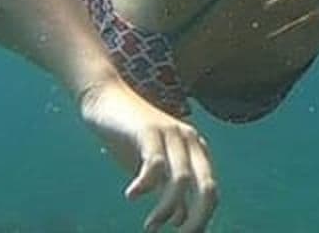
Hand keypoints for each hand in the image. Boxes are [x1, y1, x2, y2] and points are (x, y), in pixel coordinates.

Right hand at [79, 78, 217, 231]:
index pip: (211, 191)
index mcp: (197, 152)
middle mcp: (191, 142)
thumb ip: (170, 190)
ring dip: (166, 209)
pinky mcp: (150, 131)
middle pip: (207, 188)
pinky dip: (145, 185)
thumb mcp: (155, 168)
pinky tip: (132, 195)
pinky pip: (155, 164)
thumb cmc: (131, 137)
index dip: (202, 219)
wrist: (106, 98)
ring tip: (151, 226)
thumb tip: (182, 219)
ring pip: (181, 180)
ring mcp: (172, 134)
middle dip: (196, 221)